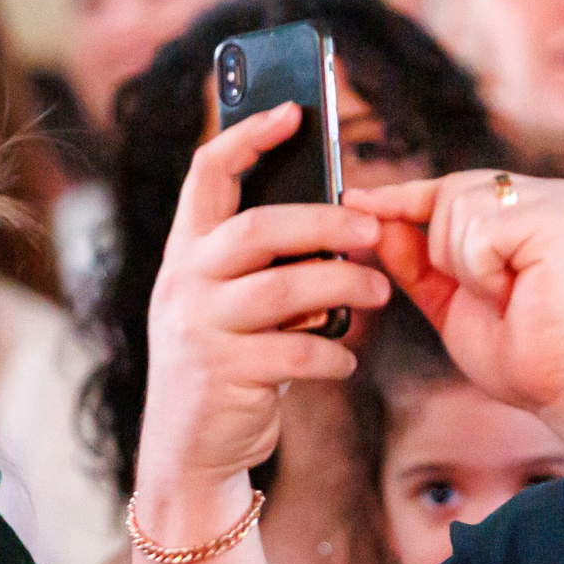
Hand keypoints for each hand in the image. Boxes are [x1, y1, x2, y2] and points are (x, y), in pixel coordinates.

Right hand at [134, 105, 393, 515]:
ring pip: (285, 287)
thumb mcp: (226, 305)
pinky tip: (346, 359)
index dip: (247, 135)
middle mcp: (184, 282)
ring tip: (379, 293)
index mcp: (186, 253)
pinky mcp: (223, 373)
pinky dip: (333, 353)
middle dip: (325, 223)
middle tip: (373, 231)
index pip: (206, 174)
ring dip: (344, 287)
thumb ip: (262, 266)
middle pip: (259, 227)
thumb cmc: (223, 365)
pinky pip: (296, 351)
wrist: (186, 452)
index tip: (293, 111)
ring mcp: (198, 327)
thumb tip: (340, 228)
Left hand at [343, 171, 563, 423]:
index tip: (355, 199)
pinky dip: (483, 272)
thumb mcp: (451, 301)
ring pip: (458, 209)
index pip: (450, 188)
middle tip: (489, 295)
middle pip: (449, 191)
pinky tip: (517, 293)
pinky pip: (480, 231)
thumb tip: (372, 219)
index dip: (402, 197)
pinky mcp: (561, 217)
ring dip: (465, 266)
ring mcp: (558, 201)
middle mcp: (547, 195)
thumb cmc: (526, 354)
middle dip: (443, 252)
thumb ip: (415, 260)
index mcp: (527, 210)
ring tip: (508, 296)